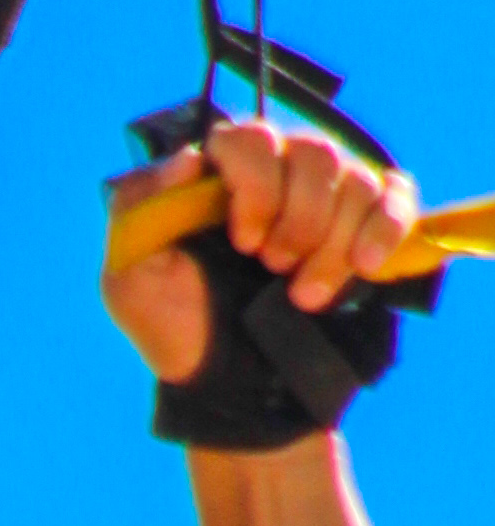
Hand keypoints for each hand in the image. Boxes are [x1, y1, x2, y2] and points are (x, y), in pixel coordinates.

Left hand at [106, 111, 417, 387]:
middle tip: (273, 268)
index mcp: (222, 174)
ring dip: (332, 243)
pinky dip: (384, 230)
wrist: (233, 387)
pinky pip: (395, 197)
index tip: (243, 243)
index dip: (255, 186)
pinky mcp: (370, 223)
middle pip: (314, 153)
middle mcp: (280, 170)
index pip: (251, 138)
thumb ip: (140, 211)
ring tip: (304, 296)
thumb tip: (188, 158)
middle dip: (298, 220)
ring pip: (355, 181)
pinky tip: (365, 266)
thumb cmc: (177, 328)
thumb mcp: (130, 281)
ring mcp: (329, 195)